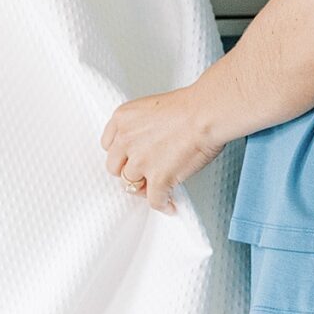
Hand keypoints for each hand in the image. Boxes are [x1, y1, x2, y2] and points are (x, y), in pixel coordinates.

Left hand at [100, 82, 221, 214]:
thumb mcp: (151, 107)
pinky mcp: (158, 179)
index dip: (120, 154)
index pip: (107, 144)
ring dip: (143, 188)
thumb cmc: (189, 107)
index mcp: (122, 119)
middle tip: (142, 173)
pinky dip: (163, 205)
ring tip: (156, 189)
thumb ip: (141, 126)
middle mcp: (126, 140)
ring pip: (131, 185)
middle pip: (114, 167)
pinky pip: (154, 201)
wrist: (206, 113)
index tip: (128, 158)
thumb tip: (148, 143)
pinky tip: (170, 206)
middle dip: (127, 171)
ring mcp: (140, 161)